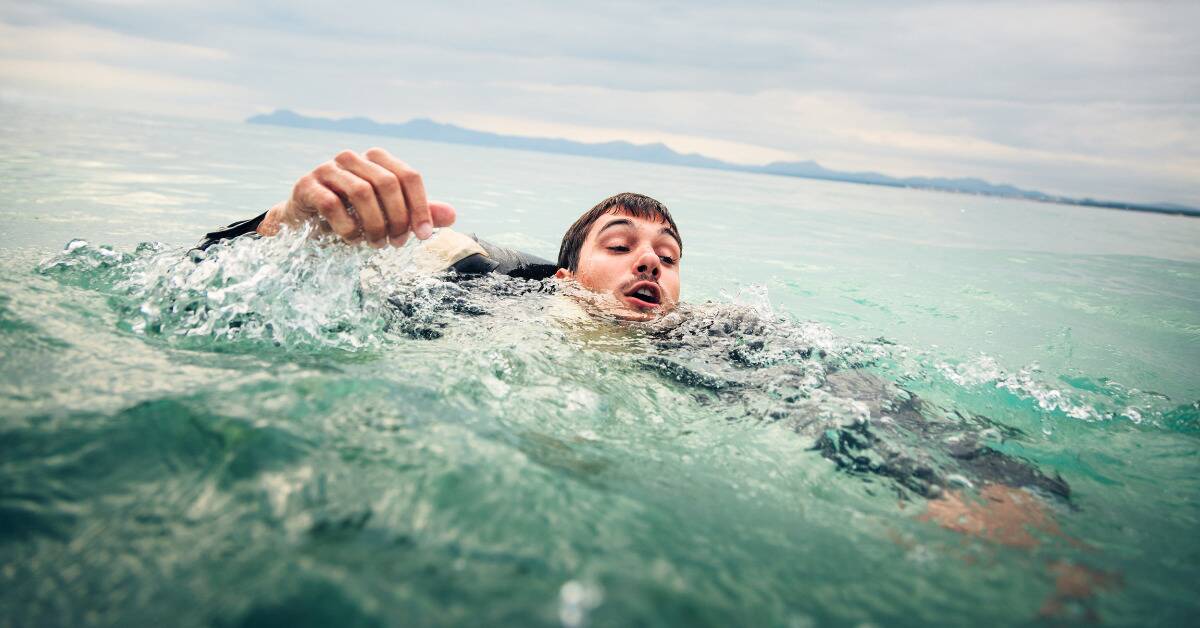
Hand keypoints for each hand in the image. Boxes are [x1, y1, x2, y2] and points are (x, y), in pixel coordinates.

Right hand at [258, 148, 455, 246]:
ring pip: (362, 193)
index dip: (421, 207)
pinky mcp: (306, 185)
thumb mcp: (389, 215)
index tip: (425, 235)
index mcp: (376, 159)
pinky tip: (353, 240)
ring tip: (375, 244)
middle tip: (397, 243)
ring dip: (374, 225)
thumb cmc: (353, 215)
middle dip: (398, 218)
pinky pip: (333, 205)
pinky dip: (348, 228)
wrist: (307, 223)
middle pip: (387, 183)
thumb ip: (418, 212)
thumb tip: (453, 215)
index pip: (409, 176)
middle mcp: (352, 157)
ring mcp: (327, 168)